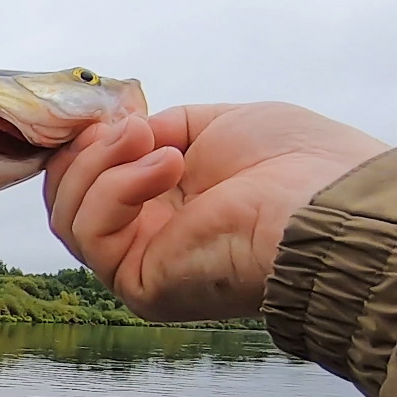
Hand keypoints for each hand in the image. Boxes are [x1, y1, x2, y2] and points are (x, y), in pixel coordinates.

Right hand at [43, 103, 388, 321]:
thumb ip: (162, 128)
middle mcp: (151, 236)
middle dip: (85, 152)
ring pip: (69, 216)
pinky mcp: (140, 284)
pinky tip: (167, 166)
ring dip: (99, 165)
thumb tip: (122, 134)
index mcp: (170, 202)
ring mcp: (142, 262)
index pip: (92, 179)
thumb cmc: (296, 163)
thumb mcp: (217, 123)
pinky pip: (91, 234)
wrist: (328, 205)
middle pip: (67, 198)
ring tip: (149, 140)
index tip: (104, 112)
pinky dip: (114, 191)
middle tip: (126, 127)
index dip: (86, 142)